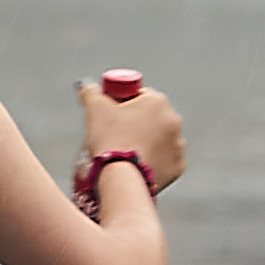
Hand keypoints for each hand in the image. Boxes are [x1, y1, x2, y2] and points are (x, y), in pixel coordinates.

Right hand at [79, 80, 185, 195]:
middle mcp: (174, 120)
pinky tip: (137, 166)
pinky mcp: (177, 167)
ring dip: (146, 143)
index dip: (122, 104)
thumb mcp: (94, 109)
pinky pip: (164, 161)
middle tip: (116, 135)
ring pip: (159, 140)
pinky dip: (153, 162)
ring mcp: (178, 145)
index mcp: (157, 101)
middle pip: (151, 118)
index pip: (139, 95)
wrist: (121, 177)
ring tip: (125, 153)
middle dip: (136, 124)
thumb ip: (91, 92)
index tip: (111, 115)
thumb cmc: (110, 140)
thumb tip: (86, 87)